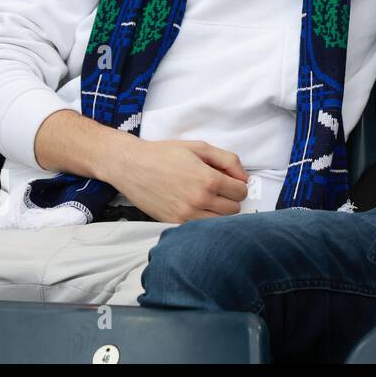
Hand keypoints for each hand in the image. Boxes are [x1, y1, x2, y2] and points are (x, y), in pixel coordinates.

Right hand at [105, 138, 248, 223]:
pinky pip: (199, 228)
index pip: (242, 192)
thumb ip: (228, 161)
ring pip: (219, 223)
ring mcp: (186, 215)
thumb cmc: (165, 153)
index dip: (238, 185)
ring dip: (218, 212)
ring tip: (207, 199)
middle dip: (230, 198)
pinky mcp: (173, 223)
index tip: (229, 181)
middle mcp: (199, 200)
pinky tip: (194, 207)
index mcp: (209, 180)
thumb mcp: (200, 147)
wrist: (130, 165)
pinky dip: (202, 220)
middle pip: (234, 210)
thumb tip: (244, 179)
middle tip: (218, 190)